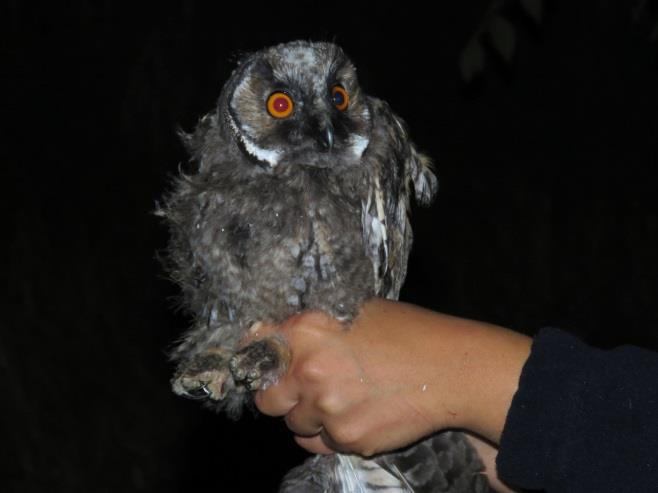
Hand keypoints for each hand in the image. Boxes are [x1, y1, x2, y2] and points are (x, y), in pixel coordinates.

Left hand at [254, 299, 530, 457]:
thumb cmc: (409, 333)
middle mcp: (309, 371)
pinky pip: (320, 445)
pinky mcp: (348, 439)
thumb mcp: (358, 310)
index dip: (256, 357)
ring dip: (309, 416)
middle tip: (304, 388)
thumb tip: (282, 334)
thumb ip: (316, 325)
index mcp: (307, 331)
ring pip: (295, 424)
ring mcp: (327, 409)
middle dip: (282, 395)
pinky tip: (352, 416)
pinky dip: (329, 435)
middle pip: (267, 398)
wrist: (450, 369)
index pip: (254, 348)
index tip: (260, 364)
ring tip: (341, 400)